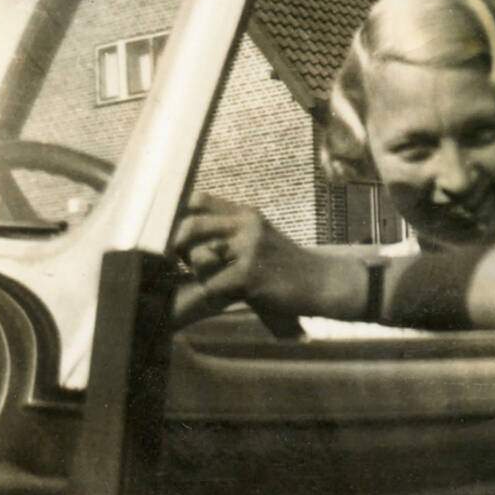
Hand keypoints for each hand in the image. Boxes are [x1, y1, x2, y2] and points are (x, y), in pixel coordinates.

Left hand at [172, 192, 316, 320]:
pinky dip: (218, 295)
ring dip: (202, 276)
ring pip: (198, 259)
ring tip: (221, 282)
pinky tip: (236, 296)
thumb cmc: (288, 266)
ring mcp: (250, 249)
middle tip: (183, 262)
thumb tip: (182, 235)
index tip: (171, 231)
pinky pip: (213, 286)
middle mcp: (247, 226)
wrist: (324, 283)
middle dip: (178, 247)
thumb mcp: (261, 237)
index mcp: (247, 214)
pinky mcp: (250, 275)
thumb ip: (230, 230)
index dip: (176, 214)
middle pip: (190, 226)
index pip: (197, 199)